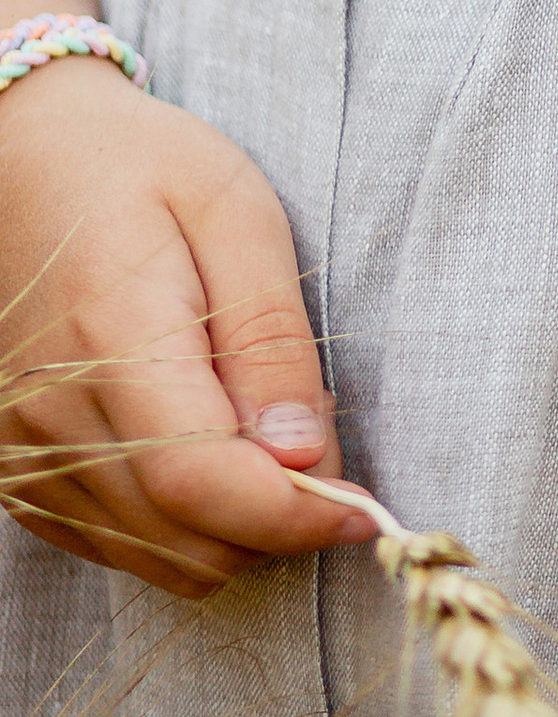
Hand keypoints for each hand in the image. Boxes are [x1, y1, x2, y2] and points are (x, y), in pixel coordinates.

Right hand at [0, 61, 370, 597]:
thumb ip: (270, 336)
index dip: (293, 515)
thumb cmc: (143, 168)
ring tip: (266, 440)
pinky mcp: (21, 472)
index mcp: (110, 336)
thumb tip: (303, 455)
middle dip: (275, 522)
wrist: (26, 161)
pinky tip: (210, 450)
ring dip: (231, 528)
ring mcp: (25, 451)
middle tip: (323, 455)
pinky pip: (116, 542)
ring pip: (155, 556)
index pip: (200, 481)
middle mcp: (52, 413)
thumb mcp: (237, 214)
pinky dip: (180, 525)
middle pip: (183, 539)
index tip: (363, 510)